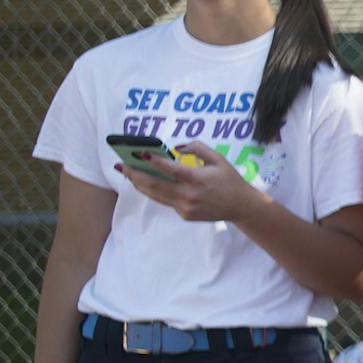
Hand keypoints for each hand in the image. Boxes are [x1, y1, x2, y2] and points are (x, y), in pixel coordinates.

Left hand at [116, 143, 263, 223]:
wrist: (241, 206)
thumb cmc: (229, 179)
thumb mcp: (218, 159)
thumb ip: (197, 148)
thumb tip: (176, 148)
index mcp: (197, 179)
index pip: (170, 169)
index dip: (153, 161)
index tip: (139, 154)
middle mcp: (189, 195)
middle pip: (154, 184)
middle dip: (135, 174)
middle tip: (122, 165)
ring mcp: (185, 207)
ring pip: (155, 195)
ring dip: (139, 184)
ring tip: (128, 173)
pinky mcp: (185, 215)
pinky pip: (166, 201)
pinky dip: (155, 191)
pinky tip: (146, 183)